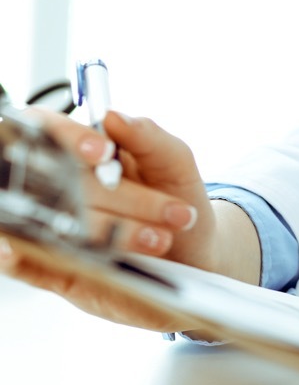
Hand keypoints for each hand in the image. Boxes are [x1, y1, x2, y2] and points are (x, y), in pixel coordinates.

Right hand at [0, 109, 260, 329]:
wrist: (193, 257)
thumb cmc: (176, 200)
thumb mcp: (175, 164)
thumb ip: (149, 137)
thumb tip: (113, 117)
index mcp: (79, 152)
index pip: (49, 131)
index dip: (70, 138)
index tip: (104, 152)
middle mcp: (56, 186)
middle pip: (60, 182)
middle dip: (123, 198)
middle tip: (172, 212)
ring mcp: (50, 226)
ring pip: (52, 224)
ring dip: (103, 232)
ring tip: (158, 240)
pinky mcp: (51, 267)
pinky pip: (23, 264)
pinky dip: (18, 260)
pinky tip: (31, 253)